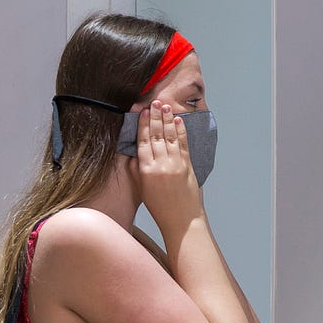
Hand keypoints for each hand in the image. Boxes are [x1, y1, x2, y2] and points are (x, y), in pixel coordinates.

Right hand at [135, 100, 204, 228]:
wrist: (182, 220)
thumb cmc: (160, 207)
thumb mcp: (142, 188)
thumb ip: (137, 170)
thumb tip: (134, 153)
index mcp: (146, 170)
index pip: (143, 141)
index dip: (143, 124)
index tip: (142, 111)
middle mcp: (161, 165)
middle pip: (156, 135)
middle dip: (156, 117)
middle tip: (155, 102)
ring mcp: (175, 164)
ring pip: (170, 137)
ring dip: (168, 120)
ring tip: (166, 106)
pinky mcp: (188, 166)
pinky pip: (184, 144)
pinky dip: (181, 131)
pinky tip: (179, 121)